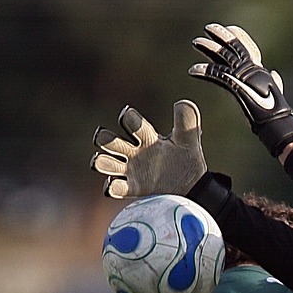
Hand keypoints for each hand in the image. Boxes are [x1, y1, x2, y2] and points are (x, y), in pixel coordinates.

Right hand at [90, 100, 205, 197]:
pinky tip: (114, 185)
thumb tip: (181, 103)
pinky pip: (113, 187)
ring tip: (105, 162)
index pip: (129, 121)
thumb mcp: (189, 140)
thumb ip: (186, 120)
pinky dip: (110, 186)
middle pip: (108, 140)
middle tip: (112, 142)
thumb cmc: (188, 163)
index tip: (132, 122)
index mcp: (147, 137)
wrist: (192, 190)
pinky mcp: (132, 189)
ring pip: (104, 163)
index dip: (127, 118)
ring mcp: (131, 171)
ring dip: (100, 161)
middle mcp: (134, 153)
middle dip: (104, 139)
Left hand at [189, 23, 292, 156]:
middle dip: (221, 35)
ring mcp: (244, 75)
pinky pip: (216, 74)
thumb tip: (274, 74)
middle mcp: (252, 68)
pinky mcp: (235, 84)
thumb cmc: (276, 112)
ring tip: (196, 41)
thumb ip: (274, 82)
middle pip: (234, 46)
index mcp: (259, 70)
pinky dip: (204, 71)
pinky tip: (193, 70)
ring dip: (208, 47)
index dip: (240, 37)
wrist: (274, 121)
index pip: (249, 48)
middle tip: (208, 28)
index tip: (231, 27)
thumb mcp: (276, 91)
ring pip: (223, 56)